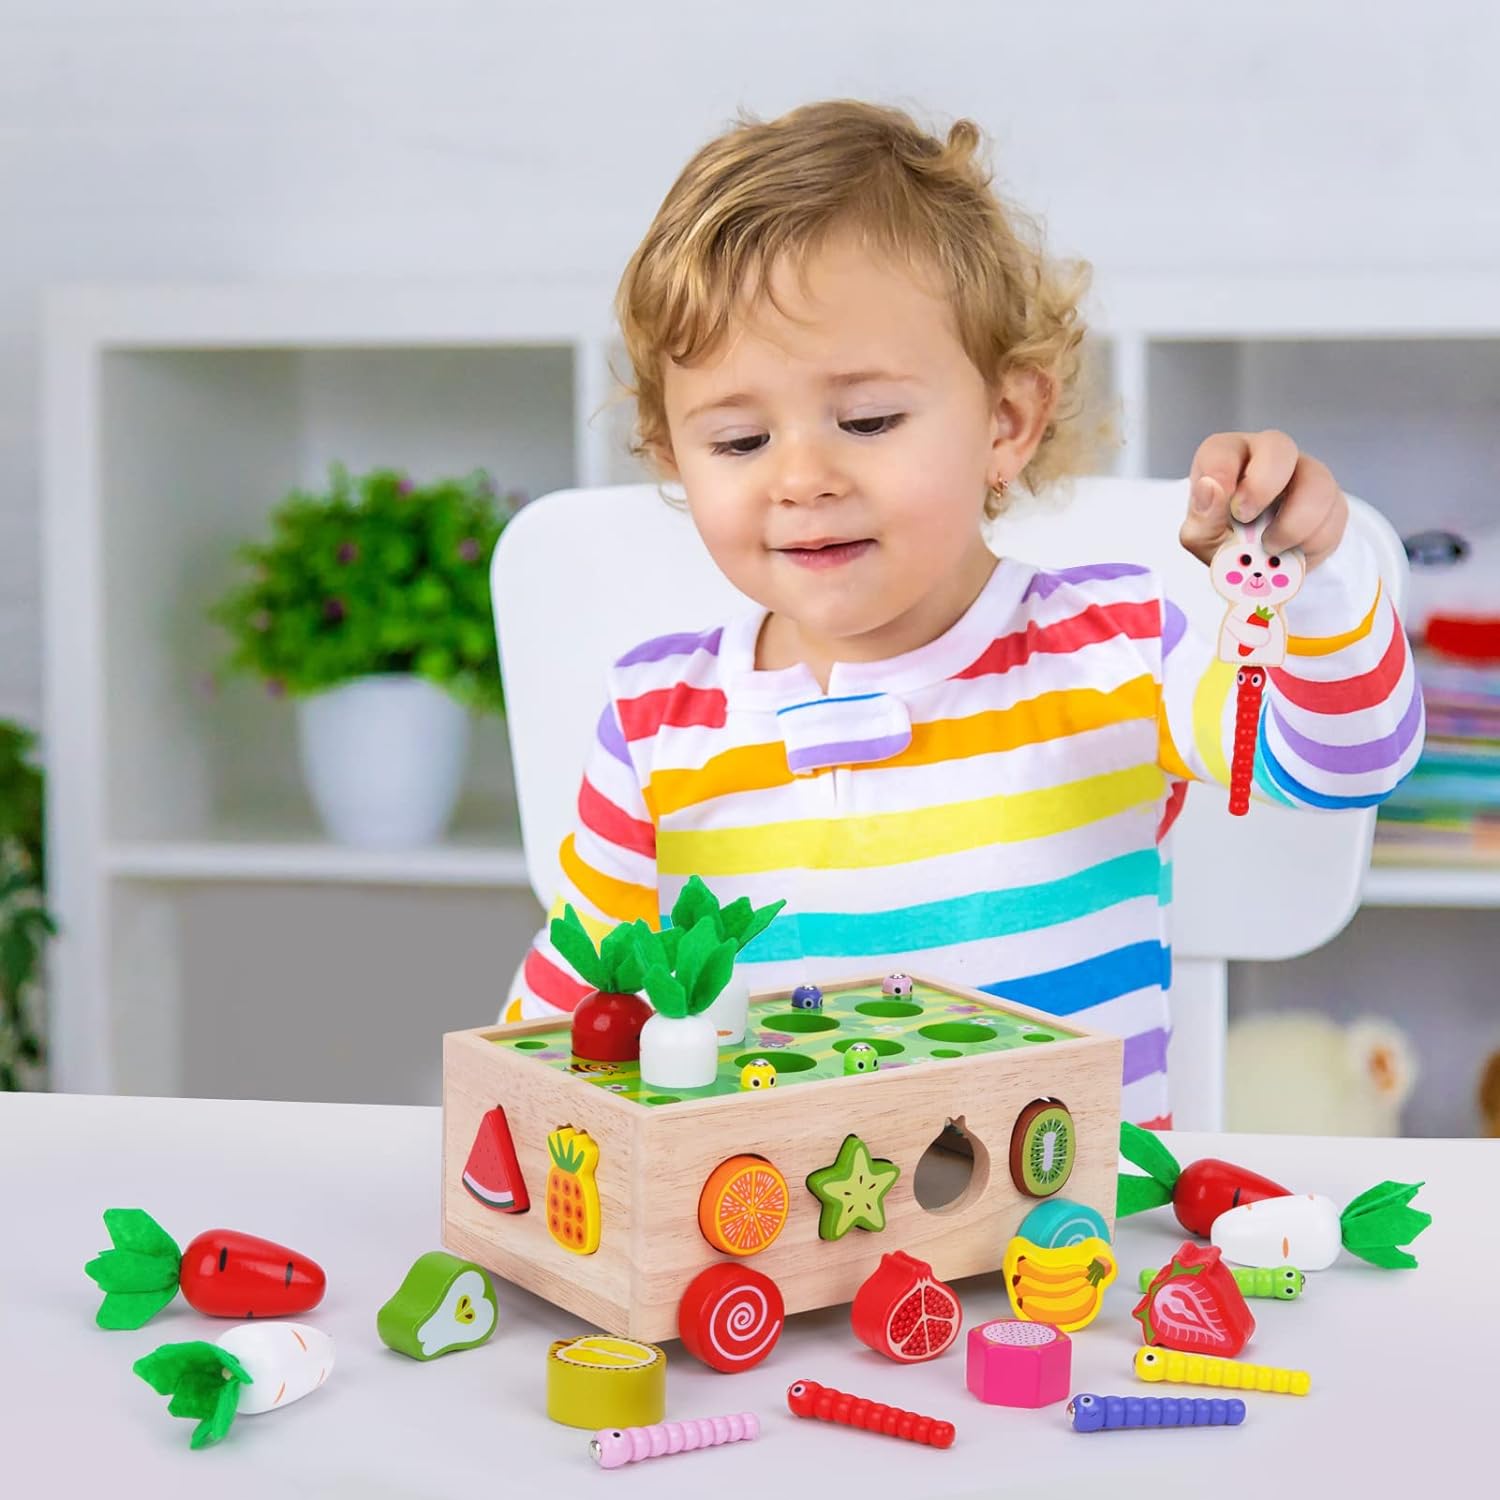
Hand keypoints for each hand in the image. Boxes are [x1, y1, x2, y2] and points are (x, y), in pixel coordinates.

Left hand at [1179, 430, 1348, 569]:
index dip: (1221, 471)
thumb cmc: (1224, 537)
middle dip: (1263, 485)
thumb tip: (1210, 488)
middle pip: (1278, 446)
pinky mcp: (1331, 499)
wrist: (1259, 562)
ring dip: (1293, 524)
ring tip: (1270, 547)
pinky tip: (1293, 552)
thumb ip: (1203, 516)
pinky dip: (1312, 543)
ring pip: (1317, 481)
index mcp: (1228, 457)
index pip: (1222, 448)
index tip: (1224, 505)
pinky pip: (1334, 515)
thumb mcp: (1203, 536)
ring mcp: (1305, 473)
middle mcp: (1268, 456)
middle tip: (1246, 519)